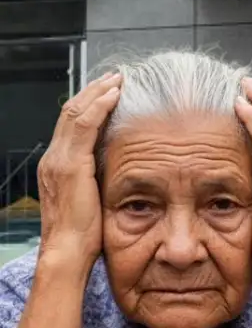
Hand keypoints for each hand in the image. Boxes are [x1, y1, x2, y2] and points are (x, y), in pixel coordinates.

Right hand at [36, 72, 121, 263]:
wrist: (68, 251)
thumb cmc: (84, 233)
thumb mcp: (91, 196)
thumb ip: (98, 177)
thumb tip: (120, 163)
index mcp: (58, 164)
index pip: (71, 122)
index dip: (89, 103)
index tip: (109, 89)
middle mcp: (54, 157)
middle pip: (71, 110)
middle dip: (93, 90)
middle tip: (115, 76)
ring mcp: (59, 159)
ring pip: (76, 111)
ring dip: (98, 92)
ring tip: (118, 78)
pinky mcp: (71, 164)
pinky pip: (84, 124)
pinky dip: (99, 105)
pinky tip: (115, 94)